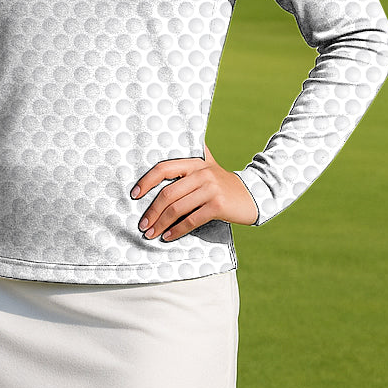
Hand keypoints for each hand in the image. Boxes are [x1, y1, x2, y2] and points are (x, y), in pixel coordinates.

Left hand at [132, 146, 258, 242]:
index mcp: (194, 162)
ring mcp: (210, 189)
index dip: (146, 181)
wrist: (253, 195)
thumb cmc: (222, 183)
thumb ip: (189, 160)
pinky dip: (177, 230)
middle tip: (142, 224)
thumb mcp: (208, 165)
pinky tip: (168, 236)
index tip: (134, 194)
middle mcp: (201, 173)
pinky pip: (191, 220)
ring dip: (161, 223)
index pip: (164, 168)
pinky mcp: (217, 206)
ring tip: (150, 233)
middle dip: (152, 211)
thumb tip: (163, 151)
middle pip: (168, 193)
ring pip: (177, 208)